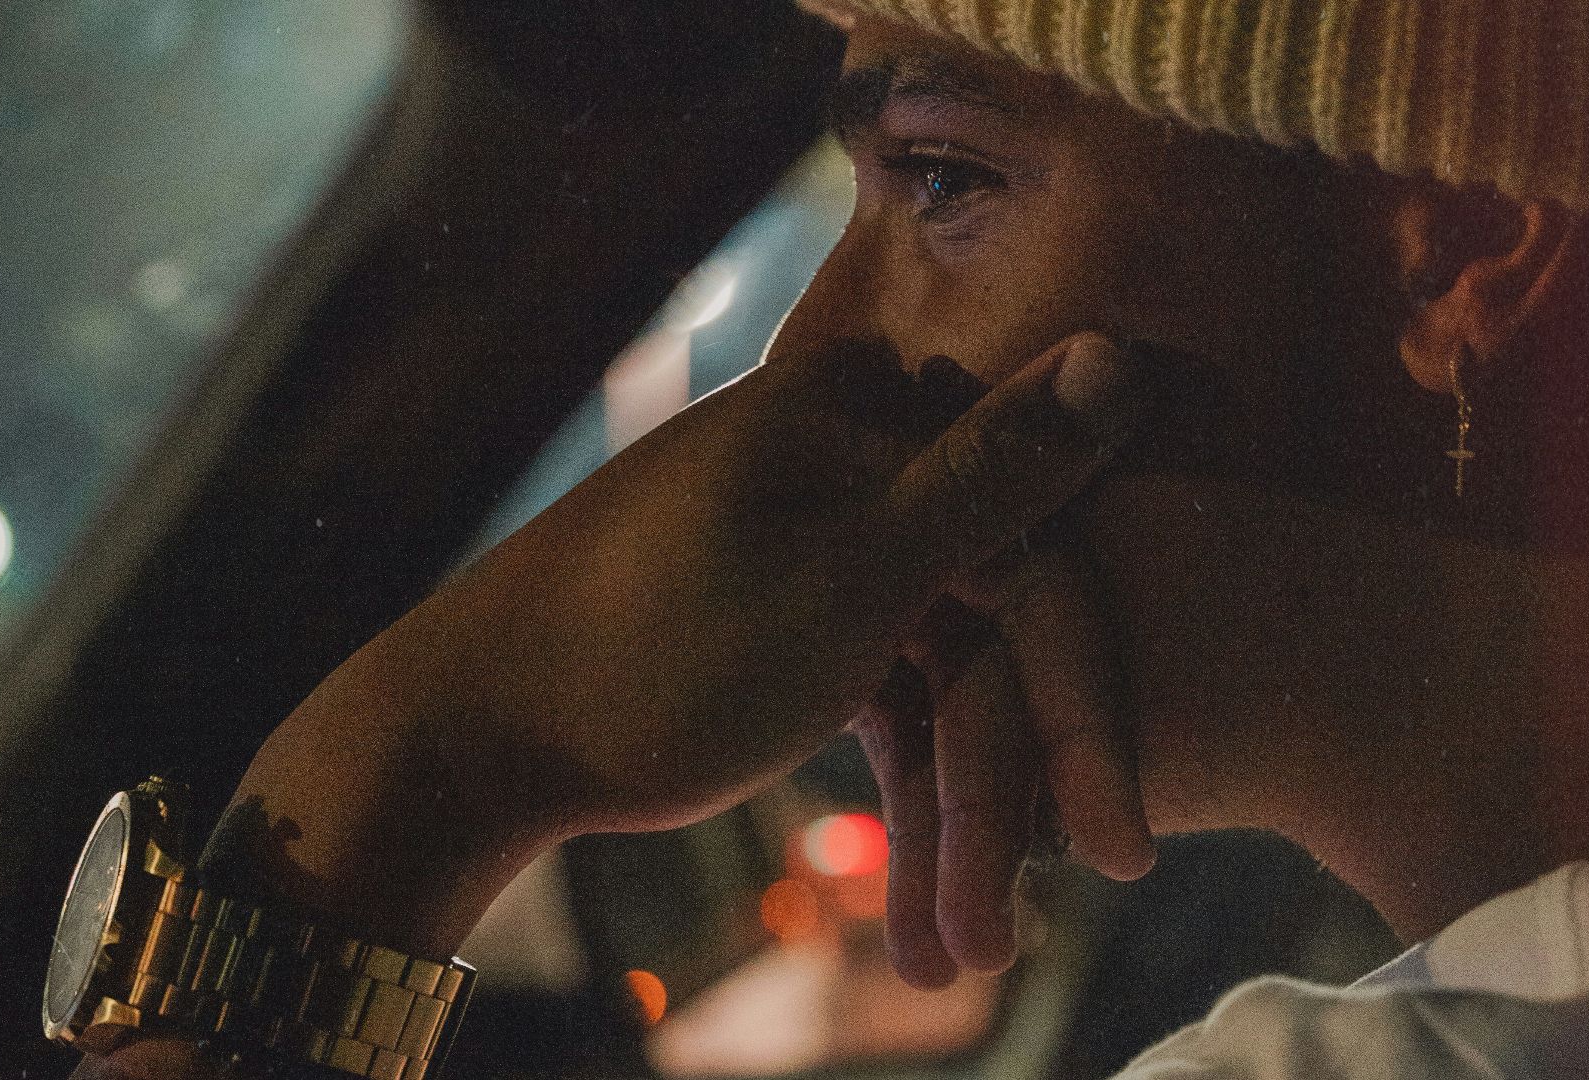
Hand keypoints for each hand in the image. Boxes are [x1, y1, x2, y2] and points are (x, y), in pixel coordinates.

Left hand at [224, 332, 1144, 962]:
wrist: (464, 733)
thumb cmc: (655, 660)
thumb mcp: (851, 577)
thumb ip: (994, 474)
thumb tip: (1124, 350)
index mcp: (864, 414)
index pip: (1042, 557)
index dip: (1083, 712)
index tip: (1118, 852)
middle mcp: (841, 449)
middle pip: (987, 624)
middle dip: (1001, 792)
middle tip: (995, 940)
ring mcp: (806, 524)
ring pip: (933, 667)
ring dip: (943, 811)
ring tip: (948, 952)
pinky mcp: (780, 593)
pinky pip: (875, 677)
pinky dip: (892, 773)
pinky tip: (912, 880)